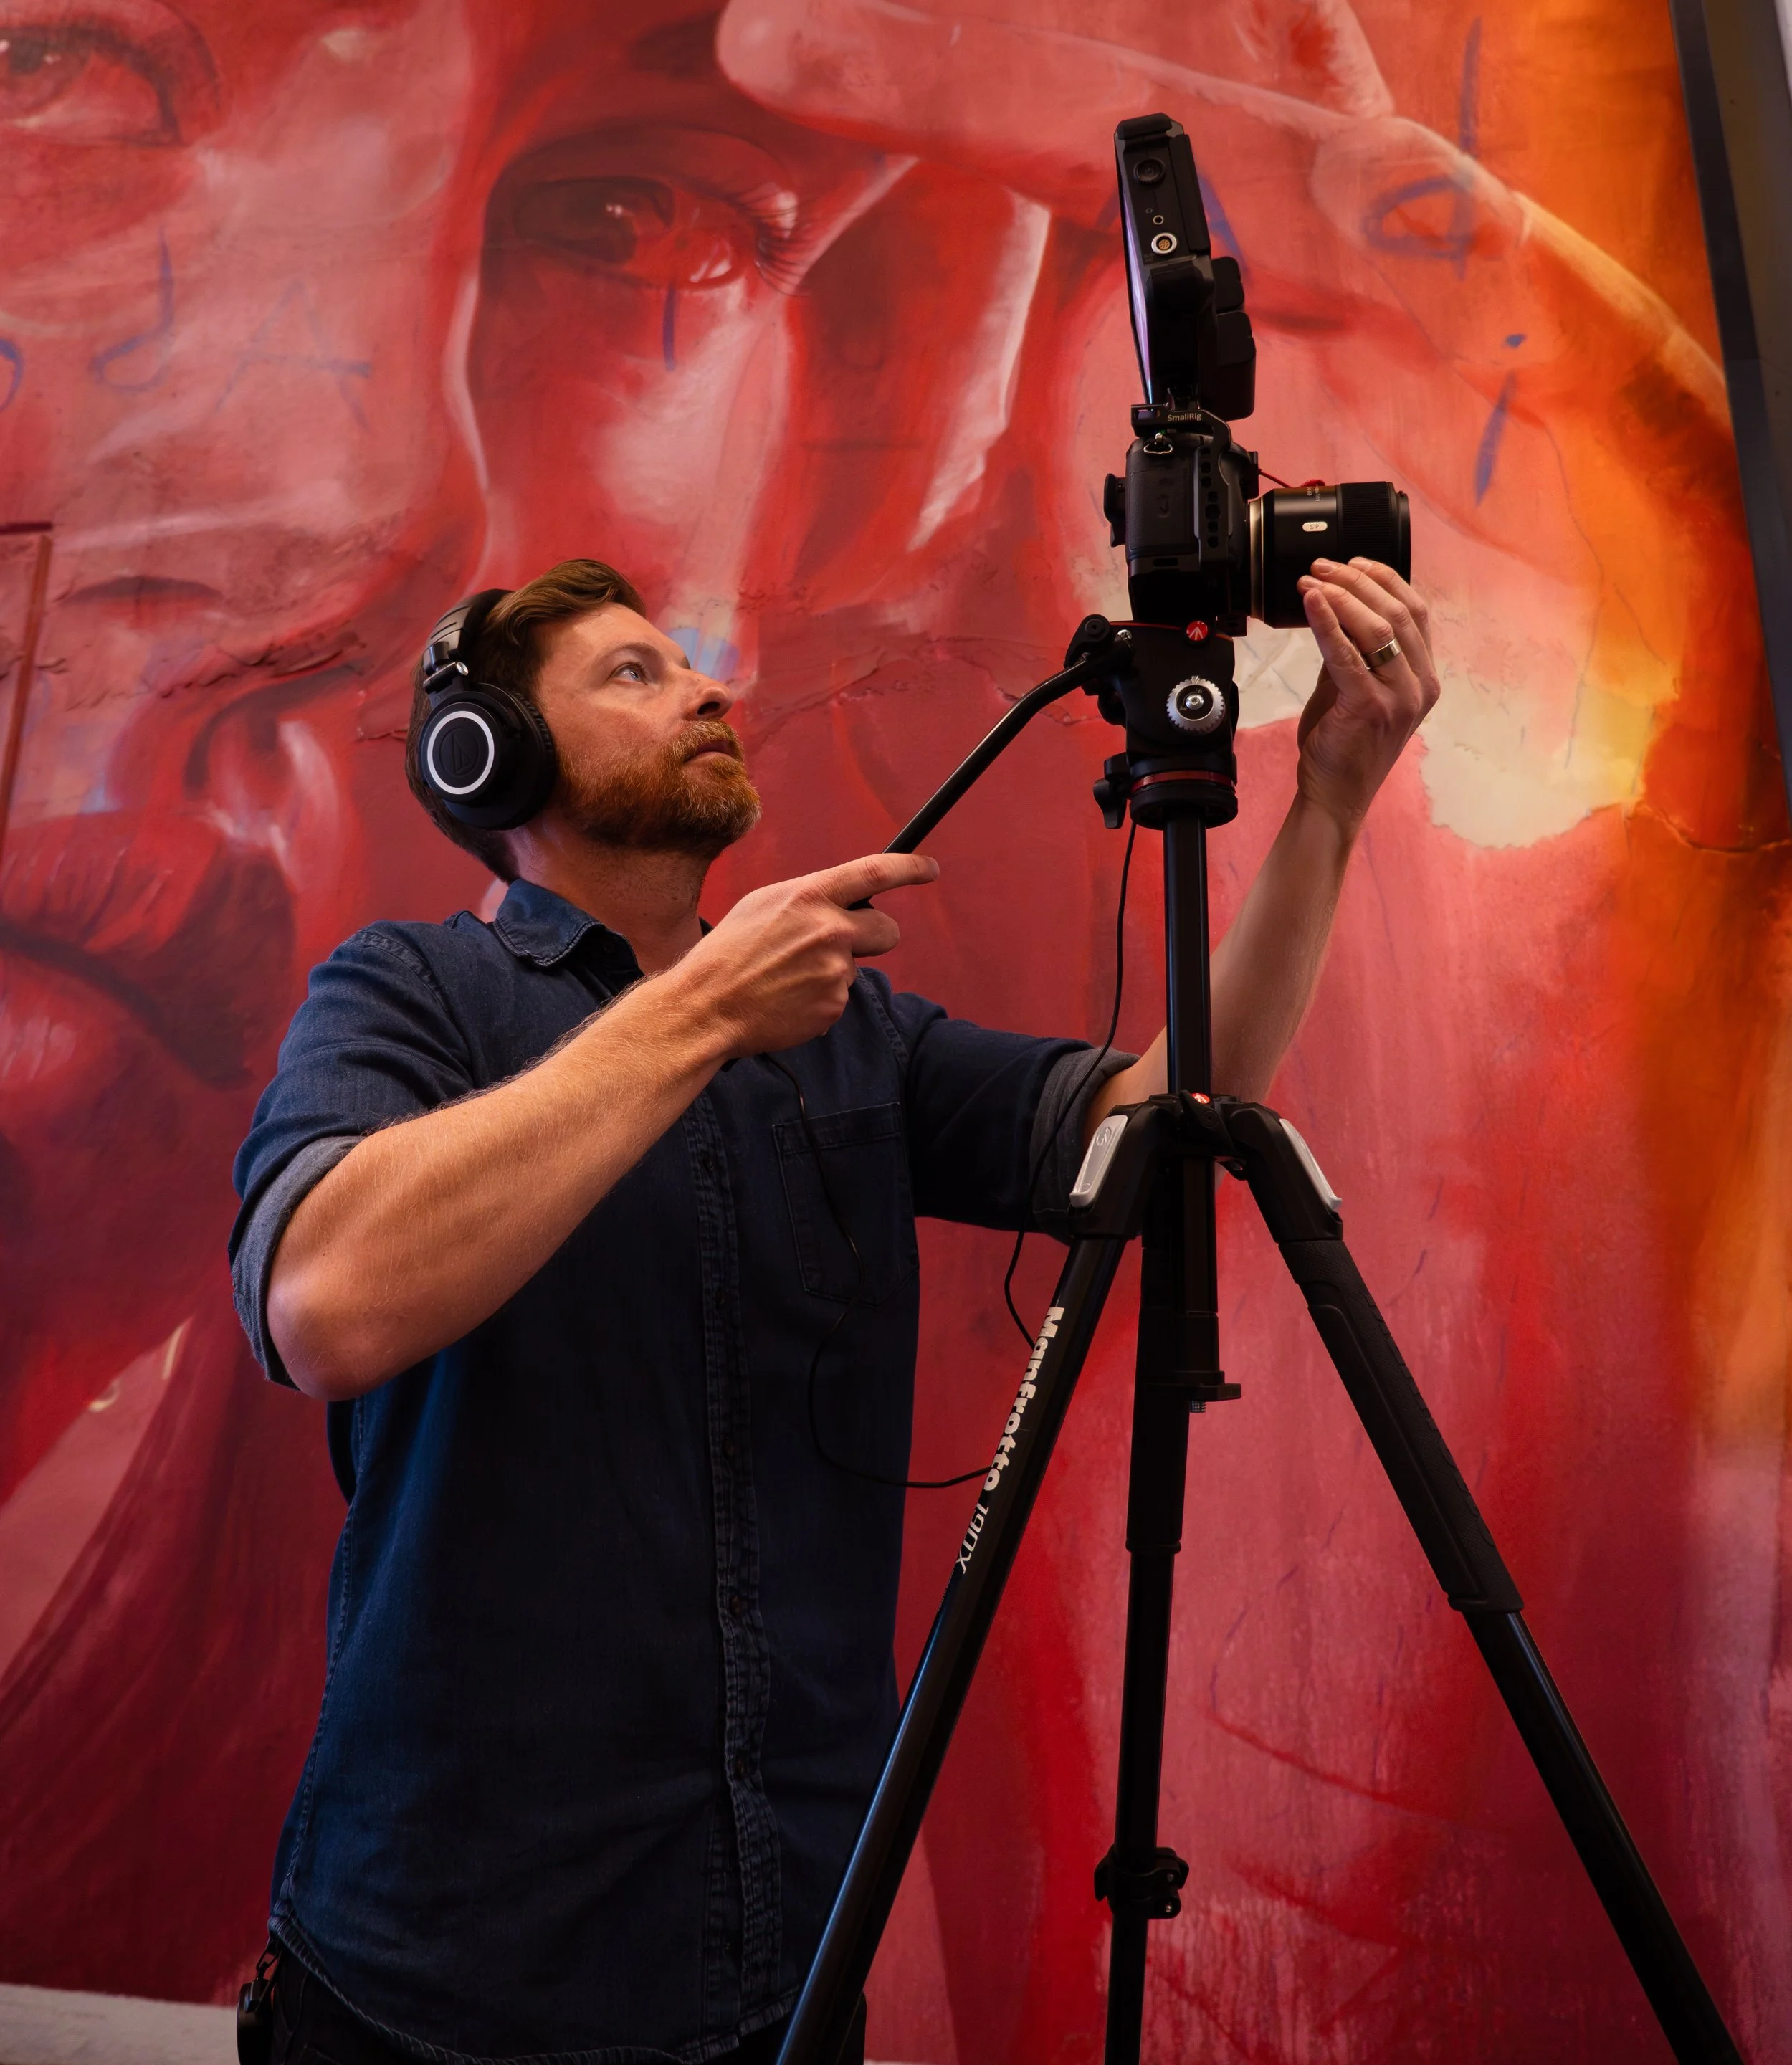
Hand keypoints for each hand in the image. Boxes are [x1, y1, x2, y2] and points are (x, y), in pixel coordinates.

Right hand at [676, 850, 939, 1056]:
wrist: (706, 1007)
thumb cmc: (728, 953)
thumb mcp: (763, 906)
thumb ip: (809, 901)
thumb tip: (841, 904)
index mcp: (809, 897)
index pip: (875, 872)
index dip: (910, 868)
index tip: (929, 869)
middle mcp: (830, 931)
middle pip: (887, 931)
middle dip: (875, 937)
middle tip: (842, 946)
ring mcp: (835, 971)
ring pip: (854, 969)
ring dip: (830, 973)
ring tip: (785, 979)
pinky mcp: (832, 1006)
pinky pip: (838, 999)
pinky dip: (818, 1001)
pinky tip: (786, 1000)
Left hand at [1293, 559, 1439, 835]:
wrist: (1336, 795)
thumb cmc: (1343, 745)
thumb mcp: (1354, 688)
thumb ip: (1353, 651)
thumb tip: (1333, 608)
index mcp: (1423, 677)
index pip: (1415, 612)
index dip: (1385, 580)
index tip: (1353, 562)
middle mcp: (1420, 685)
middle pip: (1397, 613)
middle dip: (1357, 581)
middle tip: (1322, 566)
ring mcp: (1401, 698)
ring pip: (1378, 628)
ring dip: (1341, 597)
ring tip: (1311, 580)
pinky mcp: (1371, 708)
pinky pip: (1348, 655)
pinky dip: (1327, 623)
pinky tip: (1311, 604)